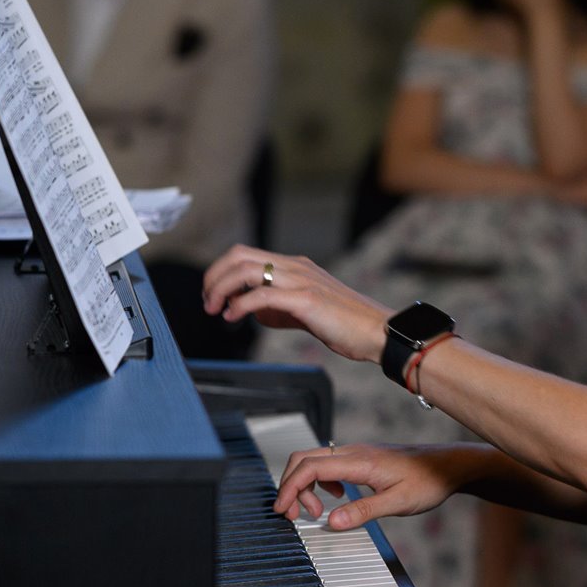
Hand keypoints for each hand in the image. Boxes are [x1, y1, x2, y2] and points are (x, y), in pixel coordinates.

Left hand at [202, 245, 391, 363]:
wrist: (378, 332)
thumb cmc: (347, 325)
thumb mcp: (305, 311)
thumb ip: (278, 309)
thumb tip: (252, 312)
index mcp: (296, 266)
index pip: (246, 255)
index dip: (221, 272)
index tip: (213, 296)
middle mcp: (296, 267)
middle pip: (240, 255)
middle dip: (214, 277)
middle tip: (208, 302)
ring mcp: (301, 280)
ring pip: (247, 270)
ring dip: (222, 289)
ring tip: (216, 310)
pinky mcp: (306, 299)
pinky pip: (262, 296)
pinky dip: (240, 305)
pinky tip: (234, 317)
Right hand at [274, 442, 468, 530]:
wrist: (448, 465)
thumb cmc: (428, 481)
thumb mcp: (398, 502)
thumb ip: (364, 511)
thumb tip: (331, 522)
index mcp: (359, 461)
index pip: (310, 467)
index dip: (290, 488)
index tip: (283, 510)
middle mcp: (354, 452)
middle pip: (304, 459)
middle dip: (291, 486)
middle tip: (294, 515)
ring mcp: (357, 453)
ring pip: (315, 461)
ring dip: (305, 485)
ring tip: (315, 511)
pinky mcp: (362, 459)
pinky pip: (329, 464)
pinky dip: (320, 481)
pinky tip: (335, 498)